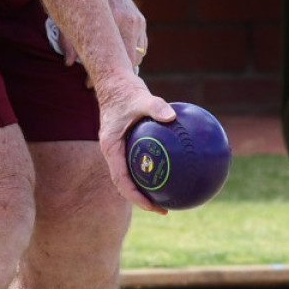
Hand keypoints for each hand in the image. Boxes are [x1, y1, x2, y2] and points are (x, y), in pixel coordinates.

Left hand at [60, 0, 147, 74]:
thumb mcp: (73, 17)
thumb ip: (70, 40)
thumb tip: (68, 63)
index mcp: (114, 19)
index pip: (111, 57)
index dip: (99, 73)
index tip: (89, 84)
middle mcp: (128, 22)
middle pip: (128, 61)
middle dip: (115, 75)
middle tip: (101, 82)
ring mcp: (137, 22)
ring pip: (136, 57)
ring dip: (124, 66)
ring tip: (110, 71)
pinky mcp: (141, 22)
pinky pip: (141, 48)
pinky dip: (131, 55)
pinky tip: (119, 57)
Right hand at [95, 72, 175, 214]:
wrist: (114, 82)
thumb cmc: (125, 90)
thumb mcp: (140, 97)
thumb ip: (155, 107)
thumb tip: (173, 116)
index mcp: (111, 149)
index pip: (121, 181)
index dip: (135, 197)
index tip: (153, 206)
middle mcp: (113, 153)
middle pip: (126, 184)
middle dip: (143, 199)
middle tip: (164, 207)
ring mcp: (120, 150)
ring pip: (133, 174)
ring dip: (148, 187)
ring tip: (170, 196)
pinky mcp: (128, 144)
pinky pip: (142, 160)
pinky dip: (156, 166)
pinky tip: (177, 167)